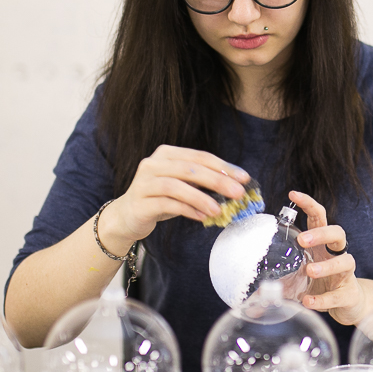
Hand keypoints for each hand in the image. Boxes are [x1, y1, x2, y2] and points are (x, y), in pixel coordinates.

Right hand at [102, 146, 249, 247]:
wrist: (127, 216)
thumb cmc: (161, 199)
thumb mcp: (183, 187)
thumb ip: (203, 183)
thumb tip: (236, 188)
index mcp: (166, 154)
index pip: (200, 157)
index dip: (224, 167)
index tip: (244, 178)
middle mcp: (152, 164)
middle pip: (189, 168)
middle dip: (217, 180)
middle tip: (238, 193)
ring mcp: (144, 183)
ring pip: (176, 186)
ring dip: (201, 198)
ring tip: (219, 210)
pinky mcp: (140, 203)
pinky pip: (166, 204)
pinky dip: (187, 210)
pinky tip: (201, 217)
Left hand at [289, 190, 369, 325]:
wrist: (346, 305)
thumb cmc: (319, 284)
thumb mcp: (296, 279)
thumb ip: (276, 281)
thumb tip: (251, 294)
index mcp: (322, 245)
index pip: (319, 217)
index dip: (308, 204)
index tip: (293, 194)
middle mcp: (336, 254)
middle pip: (338, 233)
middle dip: (321, 233)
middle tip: (302, 240)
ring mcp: (345, 274)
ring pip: (345, 261)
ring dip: (327, 265)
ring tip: (310, 271)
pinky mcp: (349, 295)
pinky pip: (338, 294)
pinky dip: (323, 298)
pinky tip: (308, 301)